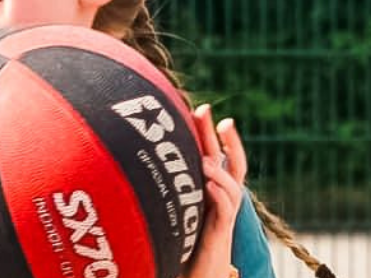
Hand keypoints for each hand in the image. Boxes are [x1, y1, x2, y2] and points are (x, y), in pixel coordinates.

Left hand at [184, 104, 247, 277]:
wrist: (198, 273)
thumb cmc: (184, 243)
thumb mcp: (177, 210)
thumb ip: (169, 189)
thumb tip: (137, 162)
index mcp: (214, 191)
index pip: (219, 155)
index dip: (211, 133)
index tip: (200, 109)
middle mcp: (223, 199)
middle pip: (231, 162)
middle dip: (222, 138)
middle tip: (213, 114)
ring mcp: (224, 215)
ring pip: (233, 186)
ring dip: (220, 170)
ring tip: (206, 159)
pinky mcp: (220, 233)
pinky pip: (226, 211)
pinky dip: (219, 195)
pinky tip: (207, 185)